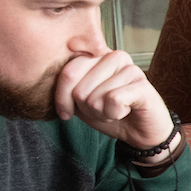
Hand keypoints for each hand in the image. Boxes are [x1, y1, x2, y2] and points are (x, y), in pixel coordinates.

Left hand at [56, 49, 173, 151]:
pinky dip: (115, 114)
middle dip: (87, 109)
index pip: (68, 72)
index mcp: (98, 57)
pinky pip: (114, 100)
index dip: (62, 99)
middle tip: (102, 111)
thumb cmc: (112, 114)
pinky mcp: (142, 85)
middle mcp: (114, 57)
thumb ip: (68, 90)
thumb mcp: (81, 102)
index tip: (67, 113)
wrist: (142, 133)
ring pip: (96, 97)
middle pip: (80, 89)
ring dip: (102, 114)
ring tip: (114, 112)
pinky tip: (125, 111)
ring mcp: (130, 69)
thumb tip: (48, 85)